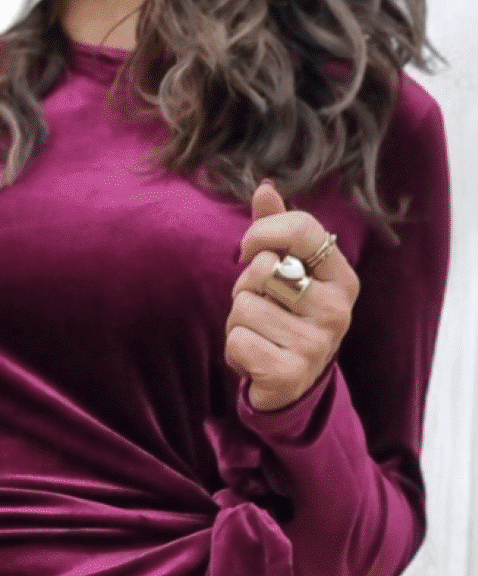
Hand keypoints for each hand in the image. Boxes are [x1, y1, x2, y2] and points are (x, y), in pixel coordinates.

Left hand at [226, 181, 358, 412]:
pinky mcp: (289, 372)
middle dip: (246, 287)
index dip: (263, 232)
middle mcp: (336, 309)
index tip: (247, 249)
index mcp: (341, 278)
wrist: (292, 388)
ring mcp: (316, 343)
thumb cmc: (286, 320)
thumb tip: (264, 187)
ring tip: (258, 336)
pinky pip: (237, 340)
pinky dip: (234, 350)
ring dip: (237, 322)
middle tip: (260, 309)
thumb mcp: (289, 274)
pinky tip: (253, 359)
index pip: (301, 229)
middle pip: (263, 268)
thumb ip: (277, 233)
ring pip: (243, 306)